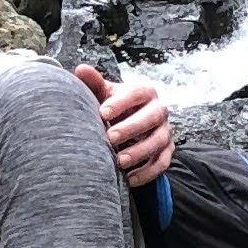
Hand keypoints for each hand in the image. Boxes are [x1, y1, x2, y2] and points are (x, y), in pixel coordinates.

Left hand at [86, 61, 178, 184]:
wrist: (130, 125)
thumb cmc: (115, 108)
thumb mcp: (105, 94)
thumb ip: (94, 83)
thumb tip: (80, 69)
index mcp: (145, 93)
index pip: (138, 93)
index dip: (122, 102)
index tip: (102, 112)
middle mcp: (159, 111)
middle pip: (152, 117)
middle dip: (132, 128)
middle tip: (110, 137)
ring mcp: (165, 132)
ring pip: (158, 141)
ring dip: (140, 152)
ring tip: (120, 161)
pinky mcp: (166, 151)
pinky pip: (162, 163)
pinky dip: (147, 172)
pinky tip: (130, 178)